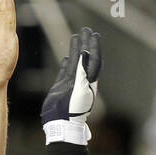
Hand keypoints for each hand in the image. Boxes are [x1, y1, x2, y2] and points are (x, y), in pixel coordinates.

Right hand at [41, 26, 100, 143]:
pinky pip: (66, 71)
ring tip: (76, 37)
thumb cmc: (73, 109)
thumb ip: (83, 70)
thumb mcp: (80, 88)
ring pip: (75, 62)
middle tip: (86, 30)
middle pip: (86, 58)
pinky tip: (67, 57)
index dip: (94, 47)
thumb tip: (86, 53)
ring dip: (77, 50)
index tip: (93, 34)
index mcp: (90, 81)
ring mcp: (72, 83)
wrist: (61, 124)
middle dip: (87, 44)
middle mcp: (83, 81)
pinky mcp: (62, 87)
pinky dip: (67, 63)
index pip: (93, 60)